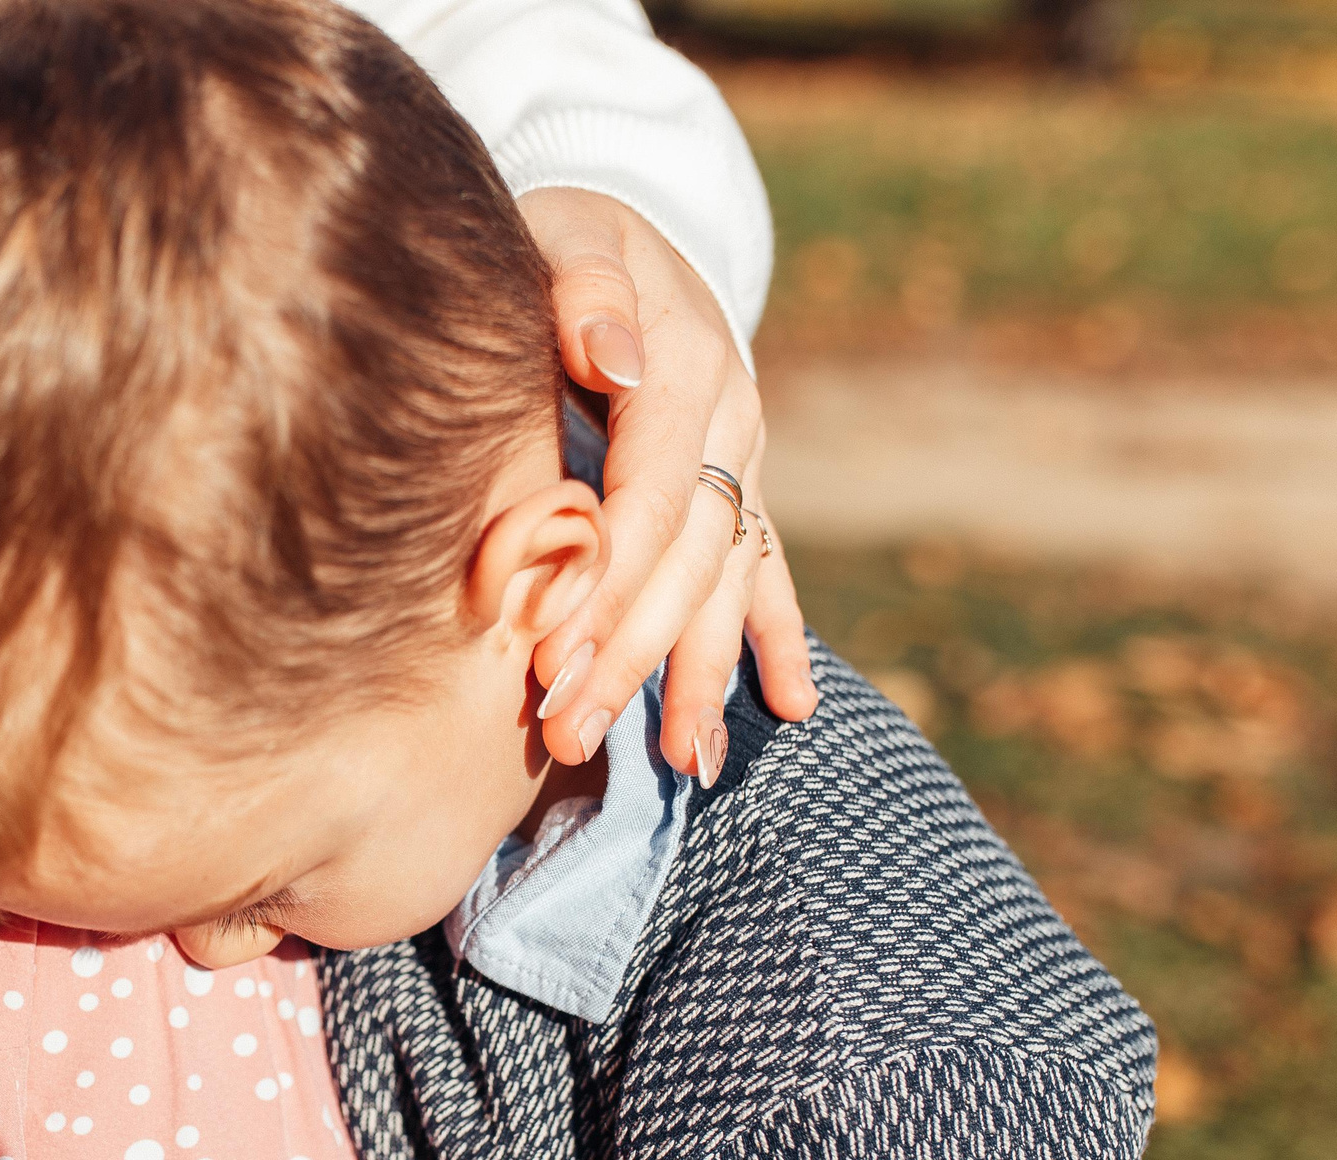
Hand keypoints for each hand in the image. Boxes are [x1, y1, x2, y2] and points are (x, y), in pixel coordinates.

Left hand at [519, 188, 819, 776]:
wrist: (616, 222)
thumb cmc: (560, 234)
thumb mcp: (564, 231)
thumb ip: (583, 287)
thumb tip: (613, 359)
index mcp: (688, 366)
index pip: (647, 498)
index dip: (601, 580)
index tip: (545, 651)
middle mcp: (731, 420)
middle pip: (685, 561)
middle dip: (631, 653)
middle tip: (567, 730)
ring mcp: (744, 458)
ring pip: (727, 583)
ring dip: (700, 674)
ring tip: (681, 760)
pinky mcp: (741, 484)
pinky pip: (768, 571)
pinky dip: (776, 641)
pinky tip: (790, 709)